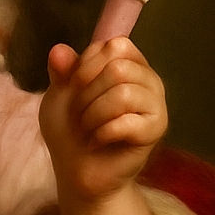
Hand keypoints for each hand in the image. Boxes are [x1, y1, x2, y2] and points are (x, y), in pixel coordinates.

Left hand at [39, 38, 167, 203]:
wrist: (77, 169)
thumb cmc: (71, 127)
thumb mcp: (59, 94)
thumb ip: (62, 71)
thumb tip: (58, 49)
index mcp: (128, 63)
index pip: (114, 45)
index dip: (86, 65)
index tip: (75, 87)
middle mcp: (148, 79)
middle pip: (119, 68)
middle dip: (87, 94)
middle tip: (82, 114)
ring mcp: (155, 104)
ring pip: (124, 94)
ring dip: (93, 114)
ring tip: (89, 128)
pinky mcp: (156, 130)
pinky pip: (127, 122)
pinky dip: (102, 133)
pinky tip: (98, 140)